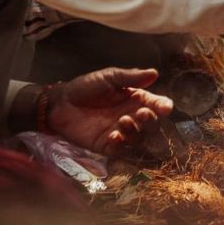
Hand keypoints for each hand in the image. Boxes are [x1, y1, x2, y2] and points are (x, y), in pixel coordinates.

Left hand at [46, 68, 172, 157]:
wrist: (59, 104)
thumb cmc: (86, 87)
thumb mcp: (109, 77)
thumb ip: (131, 77)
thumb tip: (154, 73)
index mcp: (136, 100)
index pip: (157, 105)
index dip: (163, 107)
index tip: (164, 108)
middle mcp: (132, 117)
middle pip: (152, 126)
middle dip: (151, 122)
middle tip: (141, 114)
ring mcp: (121, 133)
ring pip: (139, 139)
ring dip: (135, 132)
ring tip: (122, 121)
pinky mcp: (107, 146)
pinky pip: (121, 151)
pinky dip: (121, 145)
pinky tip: (113, 136)